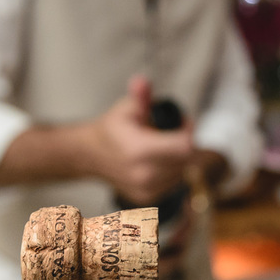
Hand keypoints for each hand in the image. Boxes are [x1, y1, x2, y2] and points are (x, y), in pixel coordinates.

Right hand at [80, 75, 192, 204]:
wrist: (90, 155)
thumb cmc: (112, 129)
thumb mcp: (126, 107)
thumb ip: (139, 95)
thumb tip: (141, 81)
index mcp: (140, 150)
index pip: (185, 147)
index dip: (188, 131)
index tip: (182, 122)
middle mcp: (144, 174)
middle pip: (188, 159)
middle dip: (186, 143)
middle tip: (174, 131)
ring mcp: (146, 189)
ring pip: (183, 172)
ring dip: (180, 158)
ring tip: (164, 145)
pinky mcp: (148, 198)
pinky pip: (174, 183)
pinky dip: (172, 171)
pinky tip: (159, 160)